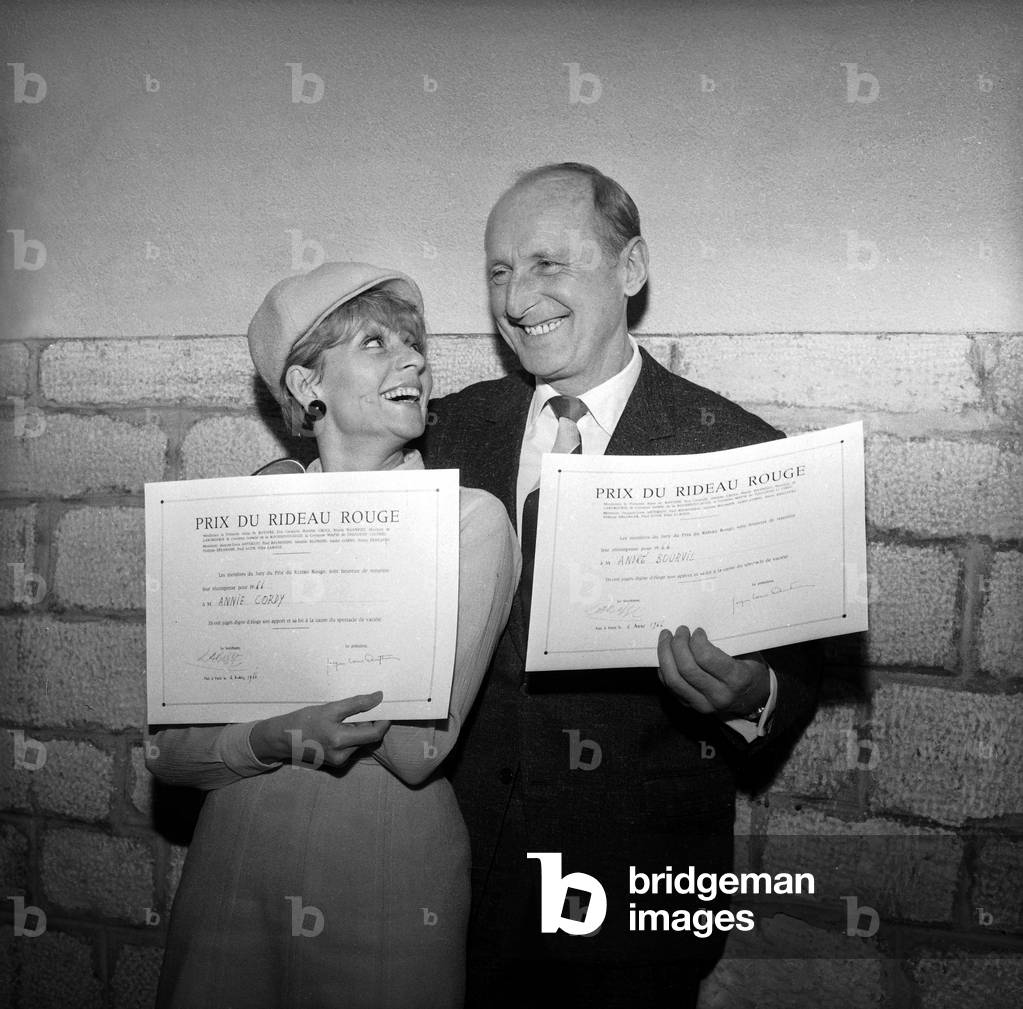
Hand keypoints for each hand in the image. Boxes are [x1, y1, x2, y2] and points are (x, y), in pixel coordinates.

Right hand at [250, 691, 390, 767]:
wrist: (283, 738)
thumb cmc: (305, 720)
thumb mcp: (331, 708)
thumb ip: (357, 704)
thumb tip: (379, 697)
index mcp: (341, 741)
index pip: (374, 734)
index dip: (383, 722)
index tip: (384, 709)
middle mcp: (342, 756)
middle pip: (368, 738)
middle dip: (367, 724)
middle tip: (355, 712)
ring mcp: (339, 762)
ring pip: (360, 743)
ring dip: (358, 730)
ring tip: (340, 721)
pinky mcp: (336, 763)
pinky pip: (351, 747)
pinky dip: (350, 737)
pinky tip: (337, 730)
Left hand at [656, 626, 768, 719]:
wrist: (754, 698)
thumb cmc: (751, 668)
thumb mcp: (749, 653)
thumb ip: (728, 642)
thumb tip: (699, 627)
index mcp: (737, 679)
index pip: (706, 658)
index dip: (696, 641)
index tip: (697, 631)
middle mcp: (720, 695)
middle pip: (686, 669)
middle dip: (677, 645)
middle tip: (679, 630)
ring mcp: (704, 704)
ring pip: (673, 680)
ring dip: (665, 655)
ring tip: (666, 638)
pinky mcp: (692, 707)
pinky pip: (670, 687)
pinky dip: (664, 668)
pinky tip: (666, 655)